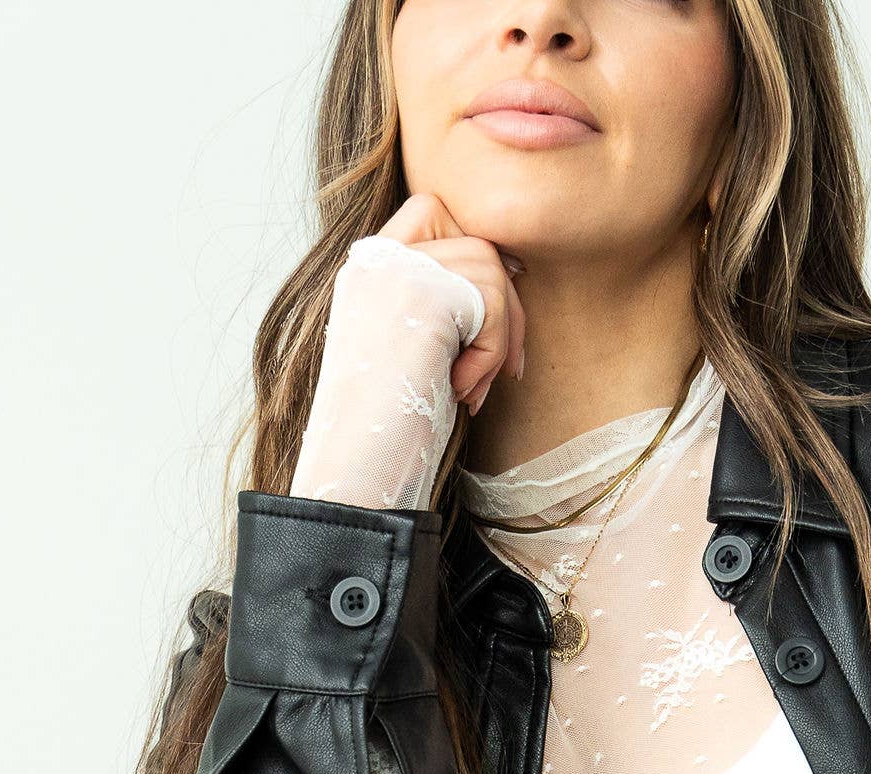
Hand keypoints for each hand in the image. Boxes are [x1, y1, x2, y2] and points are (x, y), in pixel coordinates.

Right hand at [380, 194, 524, 414]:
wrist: (358, 463)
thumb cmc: (389, 424)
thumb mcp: (412, 346)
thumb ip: (441, 299)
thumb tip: (513, 265)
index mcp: (368, 270)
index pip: (430, 212)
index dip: (470, 246)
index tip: (494, 300)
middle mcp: (376, 261)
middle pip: (474, 243)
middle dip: (505, 309)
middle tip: (507, 370)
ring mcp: (396, 270)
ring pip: (490, 270)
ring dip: (498, 340)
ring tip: (470, 391)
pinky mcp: (422, 291)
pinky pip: (490, 303)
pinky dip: (490, 355)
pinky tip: (460, 392)